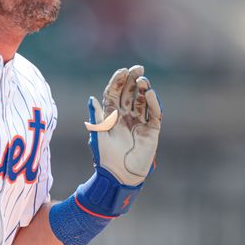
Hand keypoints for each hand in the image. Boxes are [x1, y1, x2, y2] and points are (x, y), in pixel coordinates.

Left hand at [85, 65, 161, 187]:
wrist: (119, 175)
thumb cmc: (105, 157)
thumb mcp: (99, 135)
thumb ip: (97, 117)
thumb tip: (91, 98)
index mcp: (111, 115)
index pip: (115, 93)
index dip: (118, 82)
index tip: (122, 70)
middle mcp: (126, 116)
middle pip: (130, 94)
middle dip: (133, 80)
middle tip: (138, 68)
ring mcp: (139, 122)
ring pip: (142, 101)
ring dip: (143, 90)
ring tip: (143, 80)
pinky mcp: (151, 131)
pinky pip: (154, 114)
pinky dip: (153, 104)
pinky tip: (150, 94)